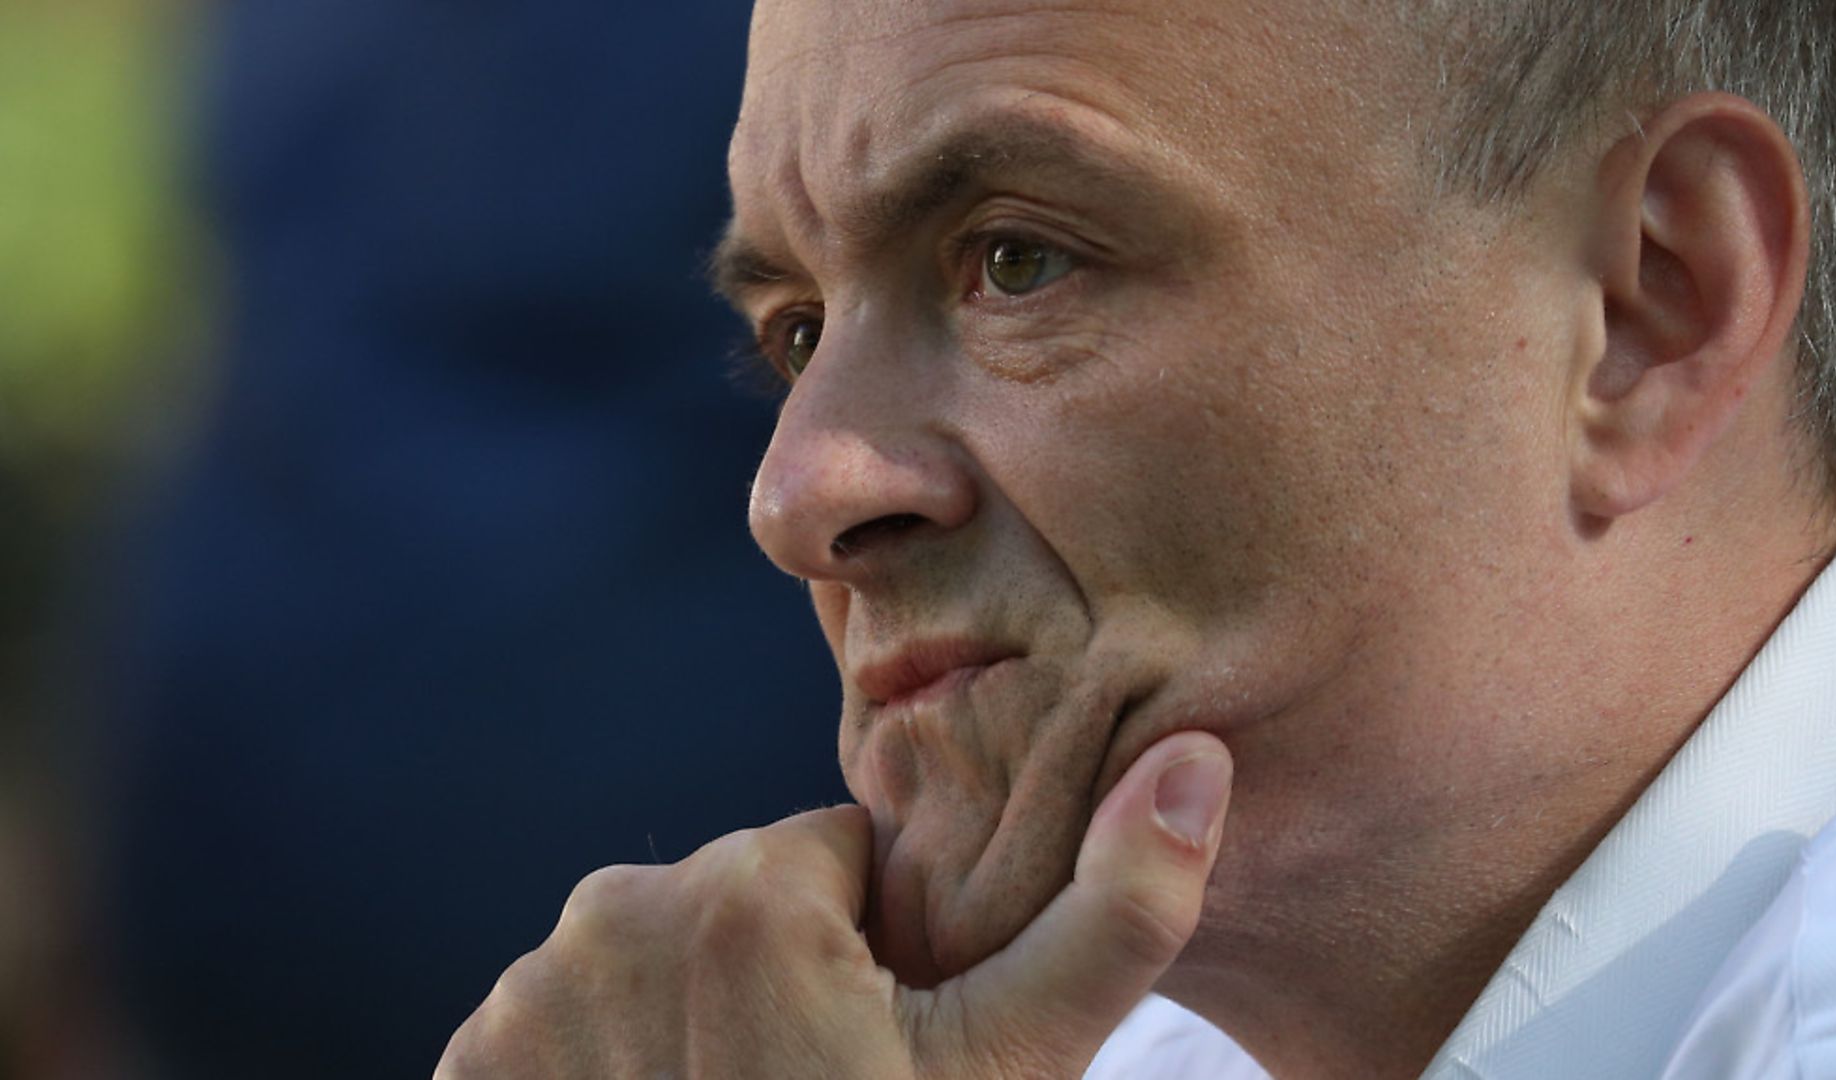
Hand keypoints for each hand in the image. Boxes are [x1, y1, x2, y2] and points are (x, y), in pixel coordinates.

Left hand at [434, 731, 1232, 1078]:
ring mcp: (527, 999)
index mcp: (749, 888)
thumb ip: (1118, 910)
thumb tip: (1194, 756)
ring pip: (658, 959)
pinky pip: (575, 1020)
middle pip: (744, 902)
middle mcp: (615, 914)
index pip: (840, 858)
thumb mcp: (1019, 1070)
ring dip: (697, 1018)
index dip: (881, 947)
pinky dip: (614, 1064)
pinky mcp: (475, 1067)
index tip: (886, 1037)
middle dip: (788, 975)